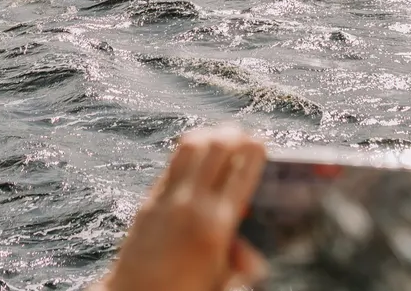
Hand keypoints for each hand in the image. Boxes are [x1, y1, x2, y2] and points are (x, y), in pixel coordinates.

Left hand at [96, 125, 268, 290]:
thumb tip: (254, 254)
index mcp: (217, 225)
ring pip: (189, 147)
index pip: (241, 172)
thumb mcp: (223, 282)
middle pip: (216, 148)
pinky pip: (171, 164)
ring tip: (219, 136)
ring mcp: (167, 198)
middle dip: (233, 135)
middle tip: (243, 134)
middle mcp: (192, 204)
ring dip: (208, 135)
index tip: (262, 143)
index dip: (254, 151)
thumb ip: (243, 264)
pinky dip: (187, 151)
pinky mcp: (149, 200)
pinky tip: (195, 154)